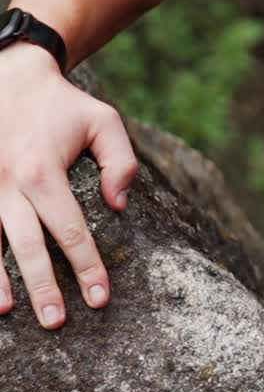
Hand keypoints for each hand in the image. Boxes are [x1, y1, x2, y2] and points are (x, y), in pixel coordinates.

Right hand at [0, 42, 135, 327]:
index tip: (99, 299)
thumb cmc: (61, 103)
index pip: (71, 231)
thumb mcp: (104, 122)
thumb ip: (123, 164)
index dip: (87, 267)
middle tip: (56, 322)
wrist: (9, 70)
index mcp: (43, 172)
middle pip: (28, 245)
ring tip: (6, 311)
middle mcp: (6, 181)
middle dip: (44, 286)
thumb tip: (118, 207)